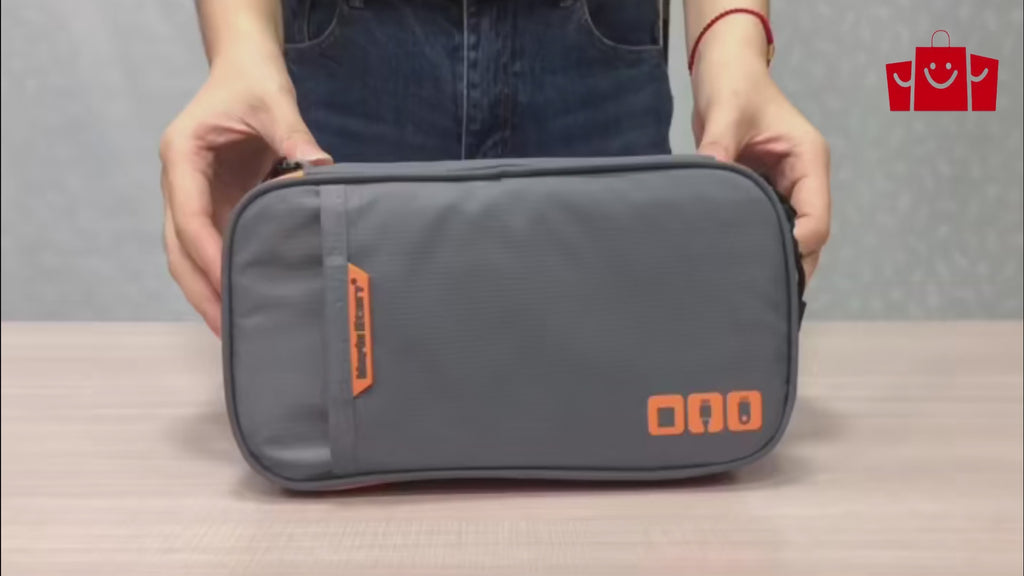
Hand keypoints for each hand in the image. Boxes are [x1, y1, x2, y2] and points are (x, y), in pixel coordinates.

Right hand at [159, 51, 330, 335]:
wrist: (245, 71)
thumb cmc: (252, 82)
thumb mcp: (273, 102)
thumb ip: (293, 134)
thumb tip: (321, 167)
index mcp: (182, 156)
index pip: (188, 217)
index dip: (207, 254)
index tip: (228, 284)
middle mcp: (180, 182)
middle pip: (178, 247)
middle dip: (199, 289)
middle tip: (225, 330)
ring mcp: (194, 197)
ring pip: (188, 253)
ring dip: (206, 289)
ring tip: (233, 329)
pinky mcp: (214, 205)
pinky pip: (212, 246)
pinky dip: (223, 273)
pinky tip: (244, 298)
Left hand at [690, 20, 830, 281]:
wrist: (724, 72)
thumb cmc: (733, 86)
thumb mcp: (726, 114)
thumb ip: (719, 146)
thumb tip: (710, 175)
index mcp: (809, 160)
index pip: (816, 218)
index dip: (797, 246)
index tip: (765, 264)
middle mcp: (804, 178)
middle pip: (809, 235)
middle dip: (790, 263)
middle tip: (757, 292)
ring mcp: (786, 186)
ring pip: (790, 234)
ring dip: (773, 255)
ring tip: (745, 286)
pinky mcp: (765, 191)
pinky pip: (768, 223)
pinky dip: (756, 242)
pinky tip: (734, 263)